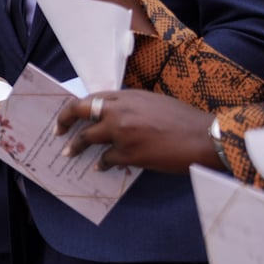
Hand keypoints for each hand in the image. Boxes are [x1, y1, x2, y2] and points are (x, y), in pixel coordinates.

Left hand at [52, 89, 220, 171]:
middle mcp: (121, 110)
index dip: (77, 106)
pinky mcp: (129, 153)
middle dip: (64, 120)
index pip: (93, 96)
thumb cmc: (186, 121)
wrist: (206, 138)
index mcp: (129, 96)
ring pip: (88, 138)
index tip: (70, 114)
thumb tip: (113, 116)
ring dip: (76, 147)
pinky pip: (106, 159)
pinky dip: (102, 164)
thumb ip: (132, 106)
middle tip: (57, 131)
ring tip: (69, 153)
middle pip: (80, 110)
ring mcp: (123, 131)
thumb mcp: (155, 103)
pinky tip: (101, 167)